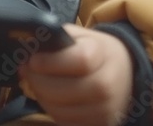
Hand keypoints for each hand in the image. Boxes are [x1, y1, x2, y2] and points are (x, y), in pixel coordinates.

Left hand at [19, 24, 133, 125]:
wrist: (125, 72)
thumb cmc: (96, 51)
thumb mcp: (81, 36)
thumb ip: (57, 38)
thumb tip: (29, 47)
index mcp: (102, 54)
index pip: (77, 61)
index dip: (50, 62)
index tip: (32, 60)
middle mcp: (106, 84)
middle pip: (63, 90)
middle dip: (37, 81)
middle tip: (27, 71)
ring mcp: (104, 108)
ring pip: (59, 110)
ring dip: (41, 97)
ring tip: (38, 83)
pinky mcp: (99, 124)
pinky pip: (65, 122)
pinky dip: (53, 111)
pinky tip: (51, 97)